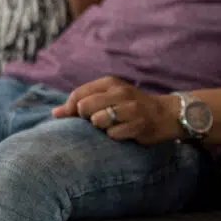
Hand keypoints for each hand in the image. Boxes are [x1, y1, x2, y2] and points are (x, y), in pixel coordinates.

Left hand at [51, 76, 180, 144]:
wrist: (165, 114)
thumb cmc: (130, 107)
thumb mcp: (108, 97)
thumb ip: (82, 102)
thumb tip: (55, 113)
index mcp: (110, 83)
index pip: (78, 95)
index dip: (71, 110)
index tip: (76, 119)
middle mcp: (120, 92)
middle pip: (84, 107)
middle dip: (86, 119)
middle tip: (97, 122)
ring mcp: (130, 108)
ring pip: (98, 120)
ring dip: (101, 128)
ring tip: (110, 127)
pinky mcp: (138, 124)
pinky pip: (113, 135)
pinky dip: (115, 137)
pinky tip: (123, 134)